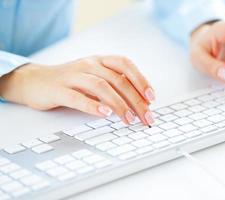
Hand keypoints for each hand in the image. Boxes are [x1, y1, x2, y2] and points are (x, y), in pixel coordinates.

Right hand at [0, 55, 155, 124]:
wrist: (35, 81)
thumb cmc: (71, 81)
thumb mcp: (95, 77)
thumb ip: (114, 84)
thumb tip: (140, 101)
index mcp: (100, 60)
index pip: (125, 64)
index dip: (141, 80)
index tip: (152, 98)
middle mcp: (89, 64)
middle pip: (118, 80)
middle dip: (136, 100)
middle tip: (146, 117)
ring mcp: (73, 76)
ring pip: (101, 87)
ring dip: (119, 105)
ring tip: (129, 119)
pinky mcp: (59, 90)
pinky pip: (78, 97)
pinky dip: (93, 106)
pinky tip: (105, 114)